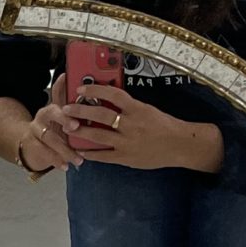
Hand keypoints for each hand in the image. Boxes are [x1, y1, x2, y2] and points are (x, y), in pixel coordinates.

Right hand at [15, 83, 85, 174]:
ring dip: (64, 149)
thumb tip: (102, 110)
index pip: (59, 92)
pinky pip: (42, 151)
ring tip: (78, 159)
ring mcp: (35, 128)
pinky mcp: (30, 143)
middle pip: (52, 113)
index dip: (66, 88)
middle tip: (76, 126)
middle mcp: (44, 113)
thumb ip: (81, 113)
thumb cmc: (57, 130)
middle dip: (64, 119)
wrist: (33, 142)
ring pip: (49, 136)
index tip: (78, 93)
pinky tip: (65, 165)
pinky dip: (55, 160)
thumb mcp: (68, 120)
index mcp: (56, 104)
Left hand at [64, 82, 224, 172]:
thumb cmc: (165, 125)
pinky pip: (103, 156)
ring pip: (98, 136)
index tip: (81, 88)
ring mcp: (127, 143)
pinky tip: (80, 150)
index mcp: (137, 109)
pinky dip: (90, 153)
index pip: (113, 95)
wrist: (179, 145)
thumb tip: (108, 100)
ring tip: (68, 127)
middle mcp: (131, 125)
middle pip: (101, 115)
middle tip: (66, 108)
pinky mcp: (126, 158)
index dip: (95, 90)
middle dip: (80, 111)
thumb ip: (129, 107)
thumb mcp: (148, 110)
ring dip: (80, 131)